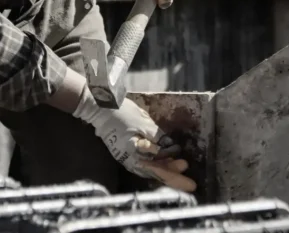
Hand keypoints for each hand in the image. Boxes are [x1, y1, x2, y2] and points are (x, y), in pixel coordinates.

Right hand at [72, 86, 196, 192]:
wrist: (100, 108)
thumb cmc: (123, 113)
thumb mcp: (143, 123)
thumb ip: (157, 138)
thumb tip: (170, 149)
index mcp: (135, 155)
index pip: (158, 170)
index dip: (174, 172)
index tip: (187, 172)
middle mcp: (131, 161)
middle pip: (155, 173)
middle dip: (172, 175)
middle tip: (189, 180)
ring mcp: (127, 159)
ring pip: (150, 170)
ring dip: (165, 170)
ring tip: (179, 167)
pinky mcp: (126, 153)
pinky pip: (144, 164)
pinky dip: (156, 164)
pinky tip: (164, 162)